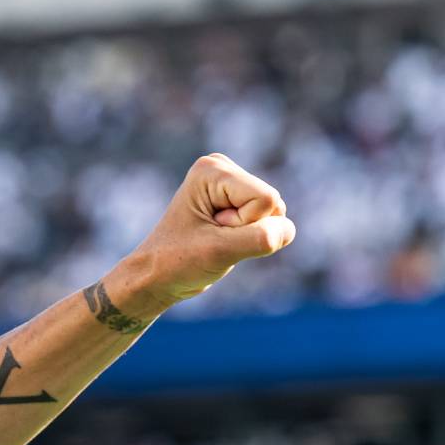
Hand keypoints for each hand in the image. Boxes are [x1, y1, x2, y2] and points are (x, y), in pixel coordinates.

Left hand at [119, 153, 295, 310]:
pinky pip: (271, 223)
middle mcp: (222, 168)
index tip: (210, 230)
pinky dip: (251, 239)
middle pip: (272, 204)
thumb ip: (262, 237)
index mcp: (212, 170)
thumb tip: (287, 230)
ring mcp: (232, 184)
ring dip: (249, 236)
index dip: (243, 224)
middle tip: (212, 236)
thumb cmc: (178, 262)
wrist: (157, 275)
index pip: (265, 200)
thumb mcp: (220, 251)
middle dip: (247, 229)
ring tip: (215, 238)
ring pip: (275, 215)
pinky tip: (222, 238)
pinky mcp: (240, 201)